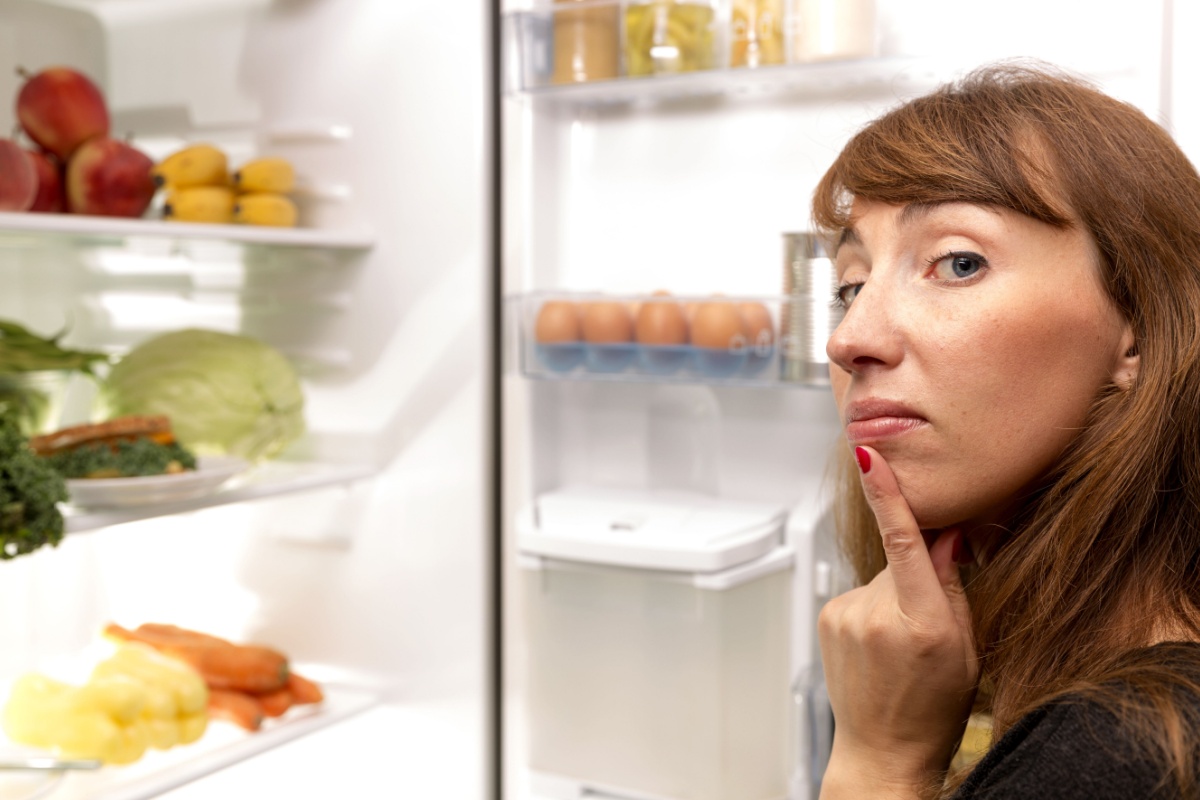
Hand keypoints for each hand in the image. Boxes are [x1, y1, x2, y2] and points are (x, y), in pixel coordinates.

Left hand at [817, 446, 977, 797]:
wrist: (883, 753)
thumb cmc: (935, 710)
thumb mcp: (966, 651)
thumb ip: (953, 588)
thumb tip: (946, 534)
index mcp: (923, 625)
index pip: (905, 544)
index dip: (889, 496)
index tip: (871, 457)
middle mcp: (877, 617)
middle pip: (902, 562)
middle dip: (918, 579)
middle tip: (926, 627)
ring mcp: (846, 616)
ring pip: (881, 578)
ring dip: (893, 597)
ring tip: (899, 646)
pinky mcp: (828, 616)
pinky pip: (860, 593)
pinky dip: (873, 608)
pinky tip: (879, 645)